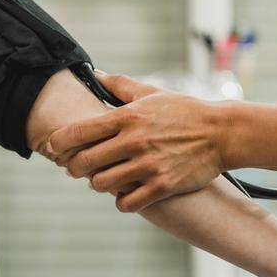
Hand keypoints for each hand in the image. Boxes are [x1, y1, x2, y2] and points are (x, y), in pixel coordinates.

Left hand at [48, 72, 223, 212]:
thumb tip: (96, 74)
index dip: (59, 143)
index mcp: (127, 117)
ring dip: (98, 184)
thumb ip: (120, 85)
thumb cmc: (185, 111)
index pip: (78, 132)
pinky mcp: (162, 186)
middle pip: (83, 163)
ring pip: (101, 184)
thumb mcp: (152, 92)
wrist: (222, 133)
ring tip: (103, 179)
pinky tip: (125, 193)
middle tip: (77, 167)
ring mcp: (147, 165)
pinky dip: (121, 200)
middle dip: (74, 167)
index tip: (55, 147)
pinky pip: (127, 202)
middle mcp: (133, 141)